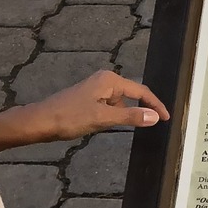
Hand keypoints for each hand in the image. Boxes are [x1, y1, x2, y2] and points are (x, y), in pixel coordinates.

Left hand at [0, 70, 169, 155]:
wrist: (39, 122)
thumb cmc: (70, 118)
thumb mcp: (103, 118)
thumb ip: (130, 116)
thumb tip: (155, 116)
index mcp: (110, 80)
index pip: (141, 91)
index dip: (155, 105)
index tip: (168, 119)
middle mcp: (105, 80)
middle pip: (133, 94)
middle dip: (145, 107)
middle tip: (158, 123)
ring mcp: (96, 89)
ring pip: (121, 101)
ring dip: (129, 112)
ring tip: (139, 127)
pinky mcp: (89, 98)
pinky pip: (111, 105)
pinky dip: (117, 114)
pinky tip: (114, 125)